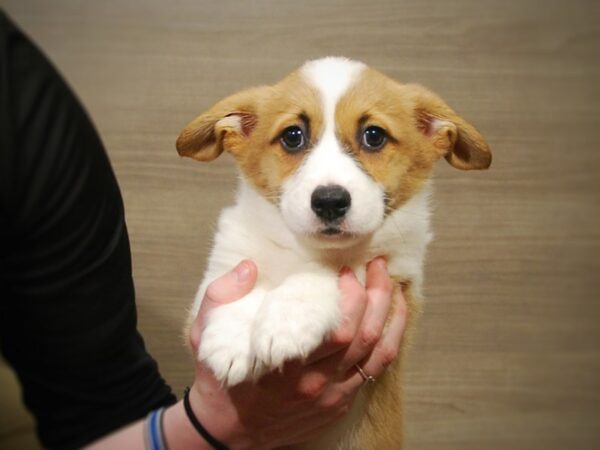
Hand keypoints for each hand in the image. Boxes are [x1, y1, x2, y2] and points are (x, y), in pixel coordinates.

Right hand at [187, 258, 406, 449]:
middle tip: (377, 267)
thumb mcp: (203, 335)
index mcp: (289, 366)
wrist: (228, 429)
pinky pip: (376, 370)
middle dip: (378, 294)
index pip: (338, 329)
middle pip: (365, 336)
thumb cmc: (221, 378)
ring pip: (378, 353)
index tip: (346, 271)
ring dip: (391, 315)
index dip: (351, 296)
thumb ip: (220, 297)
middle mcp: (317, 383)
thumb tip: (248, 267)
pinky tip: (391, 319)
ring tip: (393, 285)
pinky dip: (390, 340)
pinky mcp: (339, 404)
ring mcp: (332, 396)